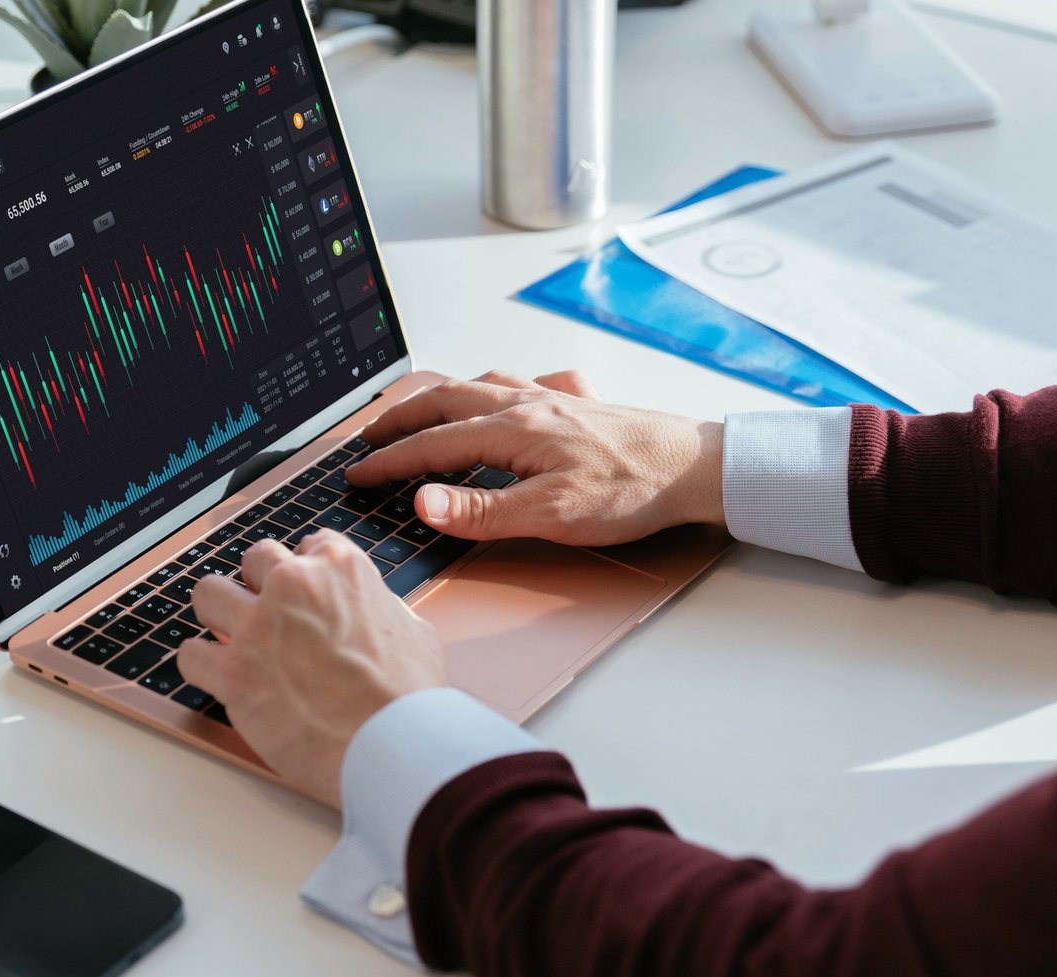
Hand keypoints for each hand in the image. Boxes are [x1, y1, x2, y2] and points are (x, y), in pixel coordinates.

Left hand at [174, 532, 447, 807]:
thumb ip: (376, 607)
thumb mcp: (410, 628)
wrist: (395, 745)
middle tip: (268, 617)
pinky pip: (190, 655)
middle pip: (253, 560)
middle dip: (259, 587)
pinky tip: (219, 678)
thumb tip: (366, 611)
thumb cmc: (409, 696)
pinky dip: (202, 667)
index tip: (303, 597)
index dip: (305, 574)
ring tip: (232, 640)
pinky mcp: (233, 673)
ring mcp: (258, 627)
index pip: (307, 545)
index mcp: (339, 567)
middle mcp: (293, 585)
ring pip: (208, 594)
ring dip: (219, 615)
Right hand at [346, 370, 725, 546]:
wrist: (698, 469)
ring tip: (423, 409)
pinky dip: (505, 385)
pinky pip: (530, 381)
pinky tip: (513, 394)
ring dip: (444, 397)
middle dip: (402, 418)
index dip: (389, 461)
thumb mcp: (550, 514)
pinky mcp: (583, 404)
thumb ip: (481, 510)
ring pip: (483, 384)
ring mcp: (556, 399)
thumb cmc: (633, 491)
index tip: (357, 474)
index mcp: (514, 430)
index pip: (433, 445)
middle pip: (447, 401)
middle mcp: (529, 404)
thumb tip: (422, 502)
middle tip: (369, 436)